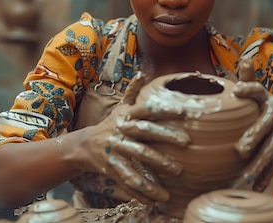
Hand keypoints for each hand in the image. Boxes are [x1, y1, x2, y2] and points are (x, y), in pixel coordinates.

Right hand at [73, 73, 190, 204]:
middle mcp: (121, 131)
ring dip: (156, 171)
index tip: (186, 113)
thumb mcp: (121, 107)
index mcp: (127, 115)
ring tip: (175, 179)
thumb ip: (133, 92)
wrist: (85, 145)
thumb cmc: (112, 124)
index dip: (166, 110)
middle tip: (187, 143)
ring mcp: (115, 150)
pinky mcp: (111, 168)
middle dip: (165, 138)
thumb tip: (142, 72)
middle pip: (145, 134)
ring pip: (137, 161)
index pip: (148, 110)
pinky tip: (156, 199)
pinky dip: (141, 191)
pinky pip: (128, 180)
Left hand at [232, 58, 272, 191]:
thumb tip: (247, 57)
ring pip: (271, 150)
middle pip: (265, 125)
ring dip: (259, 164)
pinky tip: (255, 188)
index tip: (237, 89)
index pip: (257, 90)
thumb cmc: (260, 107)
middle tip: (239, 149)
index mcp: (266, 99)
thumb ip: (248, 78)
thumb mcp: (255, 93)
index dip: (249, 88)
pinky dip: (265, 177)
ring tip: (246, 177)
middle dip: (254, 136)